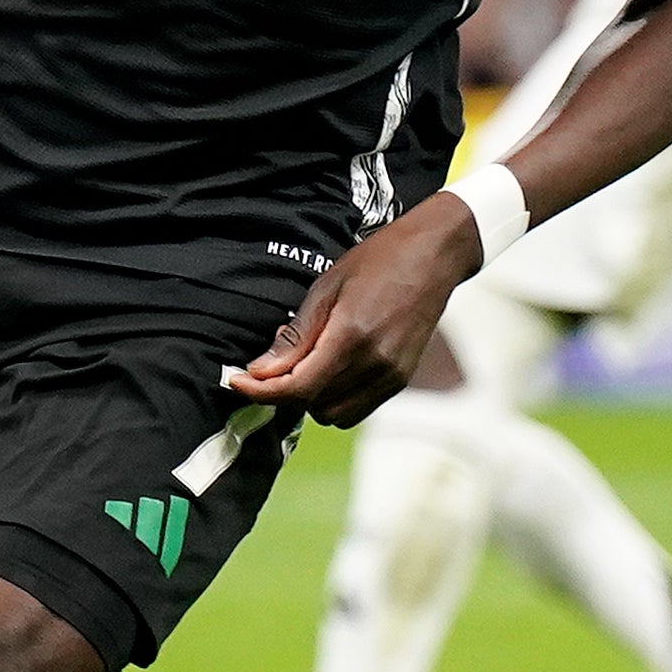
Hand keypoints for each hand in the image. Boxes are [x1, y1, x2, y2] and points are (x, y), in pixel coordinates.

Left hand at [224, 195, 483, 425]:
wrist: (434, 257)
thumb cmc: (378, 261)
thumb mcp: (326, 288)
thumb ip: (295, 336)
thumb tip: (261, 370)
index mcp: (352, 337)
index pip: (297, 388)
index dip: (260, 391)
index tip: (237, 381)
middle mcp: (375, 364)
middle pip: (313, 406)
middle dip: (287, 390)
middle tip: (281, 357)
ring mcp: (392, 376)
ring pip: (335, 415)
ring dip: (313, 398)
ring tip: (312, 360)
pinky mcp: (401, 380)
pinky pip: (358, 409)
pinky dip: (337, 397)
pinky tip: (333, 366)